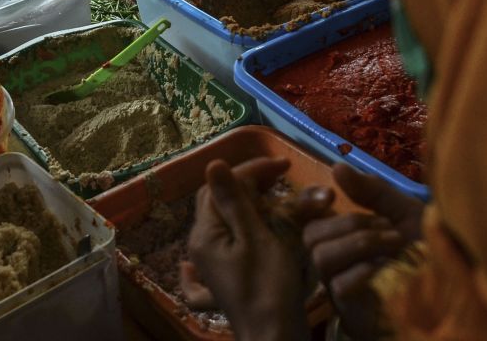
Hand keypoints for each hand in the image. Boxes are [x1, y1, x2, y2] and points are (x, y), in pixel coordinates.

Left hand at [186, 158, 309, 339]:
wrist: (274, 336)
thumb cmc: (268, 285)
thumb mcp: (255, 237)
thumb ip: (234, 200)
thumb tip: (212, 163)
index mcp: (205, 233)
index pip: (222, 186)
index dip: (252, 170)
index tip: (285, 166)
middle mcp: (201, 245)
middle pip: (220, 201)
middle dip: (250, 185)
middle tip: (281, 179)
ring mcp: (211, 263)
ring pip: (224, 221)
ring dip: (247, 205)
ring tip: (273, 200)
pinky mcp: (225, 275)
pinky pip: (222, 247)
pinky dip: (224, 239)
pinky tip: (209, 249)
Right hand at [302, 164, 424, 340]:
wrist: (449, 288)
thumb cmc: (423, 249)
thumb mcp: (403, 211)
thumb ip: (372, 191)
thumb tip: (337, 166)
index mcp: (342, 231)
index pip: (305, 214)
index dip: (307, 201)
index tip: (331, 195)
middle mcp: (335, 256)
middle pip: (311, 234)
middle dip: (350, 222)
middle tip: (386, 225)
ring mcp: (338, 283)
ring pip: (321, 256)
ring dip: (359, 243)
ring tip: (393, 244)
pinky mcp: (350, 307)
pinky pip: (339, 283)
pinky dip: (362, 270)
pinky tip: (385, 268)